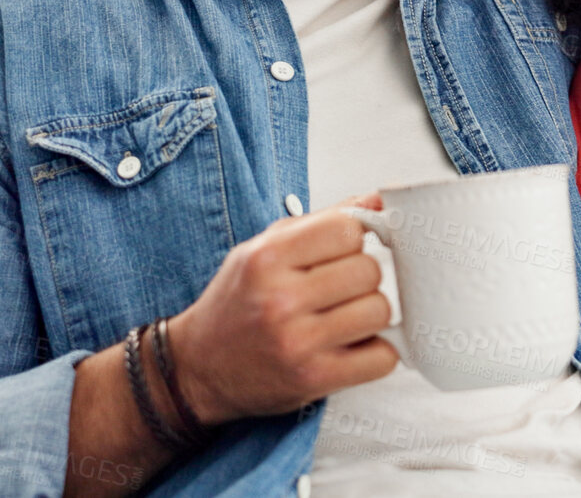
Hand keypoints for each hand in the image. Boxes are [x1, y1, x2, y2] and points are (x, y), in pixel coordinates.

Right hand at [168, 195, 396, 424]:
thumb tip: (380, 202)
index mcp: (266, 259)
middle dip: (364, 277)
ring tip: (346, 317)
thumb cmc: (239, 303)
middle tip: (343, 289)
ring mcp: (298, 343)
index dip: (355, 238)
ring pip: (380, 311)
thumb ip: (322, 222)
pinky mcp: (314, 379)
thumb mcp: (264, 249)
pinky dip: (376, 352)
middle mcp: (280, 300)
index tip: (345, 250)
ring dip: (371, 314)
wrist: (198, 368)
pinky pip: (382, 357)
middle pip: (369, 271)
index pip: (347, 230)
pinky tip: (352, 347)